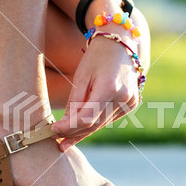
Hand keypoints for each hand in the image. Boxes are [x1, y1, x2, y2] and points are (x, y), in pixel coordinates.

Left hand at [51, 27, 141, 150]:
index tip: (53, 130)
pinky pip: (109, 119)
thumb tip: (64, 127)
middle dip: (74, 133)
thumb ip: (74, 103)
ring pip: (102, 125)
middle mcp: (123, 98)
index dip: (68, 127)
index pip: (86, 118)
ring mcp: (130, 102)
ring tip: (66, 138)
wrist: (119, 45)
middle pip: (94, 124)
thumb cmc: (96, 58)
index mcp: (109, 88)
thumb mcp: (81, 77)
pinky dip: (95, 123)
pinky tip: (81, 128)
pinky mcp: (132, 104)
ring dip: (83, 131)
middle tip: (58, 141)